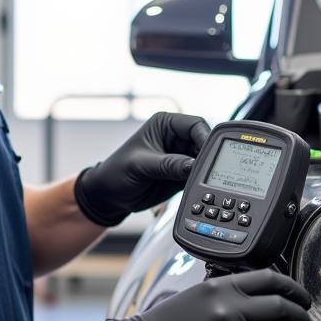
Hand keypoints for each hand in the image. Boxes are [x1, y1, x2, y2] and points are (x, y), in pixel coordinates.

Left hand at [74, 112, 209, 226]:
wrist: (110, 196)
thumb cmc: (117, 172)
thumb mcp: (141, 166)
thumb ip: (168, 164)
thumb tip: (193, 165)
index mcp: (165, 125)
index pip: (195, 125)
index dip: (205, 138)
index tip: (210, 154)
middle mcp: (175, 138)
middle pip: (204, 142)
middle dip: (208, 156)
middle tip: (211, 170)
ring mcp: (180, 156)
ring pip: (204, 160)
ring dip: (206, 170)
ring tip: (205, 181)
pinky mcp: (182, 174)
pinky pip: (199, 175)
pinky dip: (202, 181)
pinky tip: (201, 188)